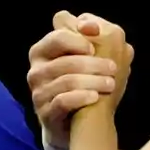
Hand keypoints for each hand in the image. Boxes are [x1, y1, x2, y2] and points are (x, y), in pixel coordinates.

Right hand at [28, 12, 132, 149]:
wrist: (79, 124)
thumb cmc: (85, 83)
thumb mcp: (88, 58)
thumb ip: (90, 37)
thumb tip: (91, 26)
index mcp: (43, 50)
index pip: (58, 37)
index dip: (79, 39)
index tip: (97, 46)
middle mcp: (36, 70)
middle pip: (65, 60)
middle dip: (93, 63)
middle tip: (113, 67)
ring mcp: (38, 93)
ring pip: (66, 81)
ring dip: (93, 81)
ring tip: (111, 83)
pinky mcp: (44, 113)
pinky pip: (62, 101)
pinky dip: (81, 97)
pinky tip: (96, 97)